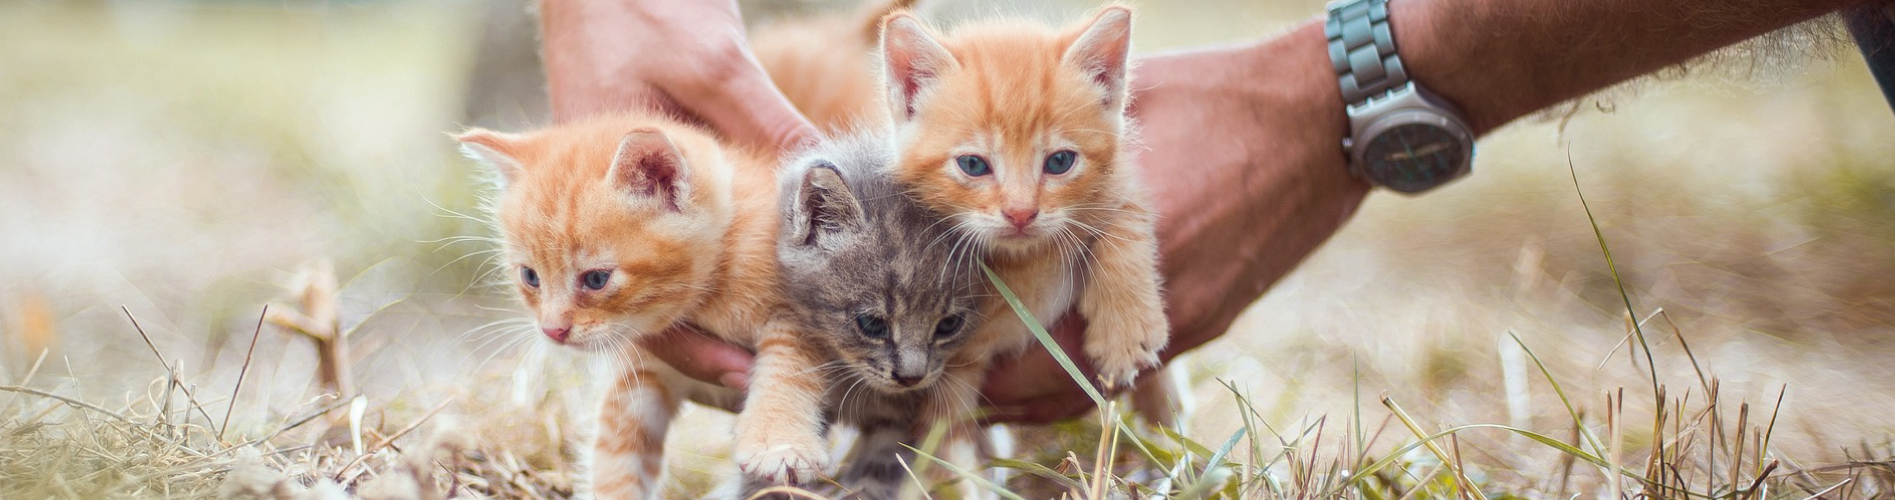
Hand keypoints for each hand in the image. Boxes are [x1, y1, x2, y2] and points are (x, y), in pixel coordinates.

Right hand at [541, 0, 815, 399]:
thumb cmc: (647, 4)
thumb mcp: (715, 66)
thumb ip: (768, 120)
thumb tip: (831, 173)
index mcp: (592, 178)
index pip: (628, 286)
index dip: (688, 336)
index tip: (741, 366)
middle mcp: (587, 191)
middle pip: (631, 289)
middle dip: (693, 335)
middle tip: (754, 370)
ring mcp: (599, 181)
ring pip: (638, 262)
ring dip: (689, 305)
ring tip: (752, 347)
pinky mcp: (621, 166)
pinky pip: (649, 225)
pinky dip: (690, 256)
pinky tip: (738, 278)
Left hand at [982, 21, 1372, 422]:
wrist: (1328, 117)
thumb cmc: (1225, 96)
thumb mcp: (1132, 110)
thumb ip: (1069, 134)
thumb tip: (1010, 140)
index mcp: (1121, 229)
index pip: (1034, 324)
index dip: (990, 347)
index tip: (959, 350)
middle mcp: (1156, 283)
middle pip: (1064, 370)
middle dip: (1014, 382)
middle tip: (972, 383)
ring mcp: (1192, 306)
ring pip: (1105, 378)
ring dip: (1056, 385)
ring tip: (1010, 387)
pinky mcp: (1216, 311)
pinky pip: (1147, 362)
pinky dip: (1104, 368)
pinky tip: (1076, 360)